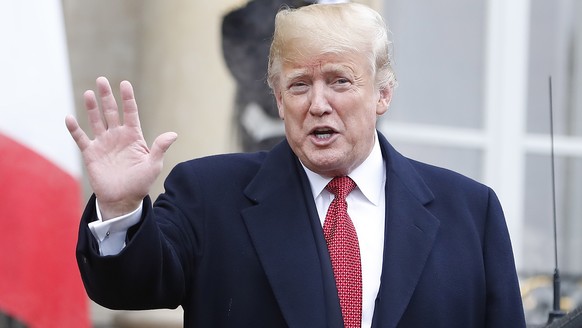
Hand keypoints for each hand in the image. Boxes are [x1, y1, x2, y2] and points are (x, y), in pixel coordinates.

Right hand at [65, 77, 176, 219]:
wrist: (123, 199)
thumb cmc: (141, 182)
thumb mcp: (153, 165)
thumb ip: (160, 148)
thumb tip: (173, 134)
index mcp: (133, 136)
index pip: (130, 112)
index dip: (127, 98)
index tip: (124, 83)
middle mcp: (117, 136)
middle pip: (111, 112)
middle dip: (106, 96)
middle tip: (101, 79)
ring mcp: (103, 143)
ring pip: (96, 121)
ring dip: (92, 108)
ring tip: (88, 93)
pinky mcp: (91, 153)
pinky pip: (81, 139)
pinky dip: (75, 129)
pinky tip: (70, 118)